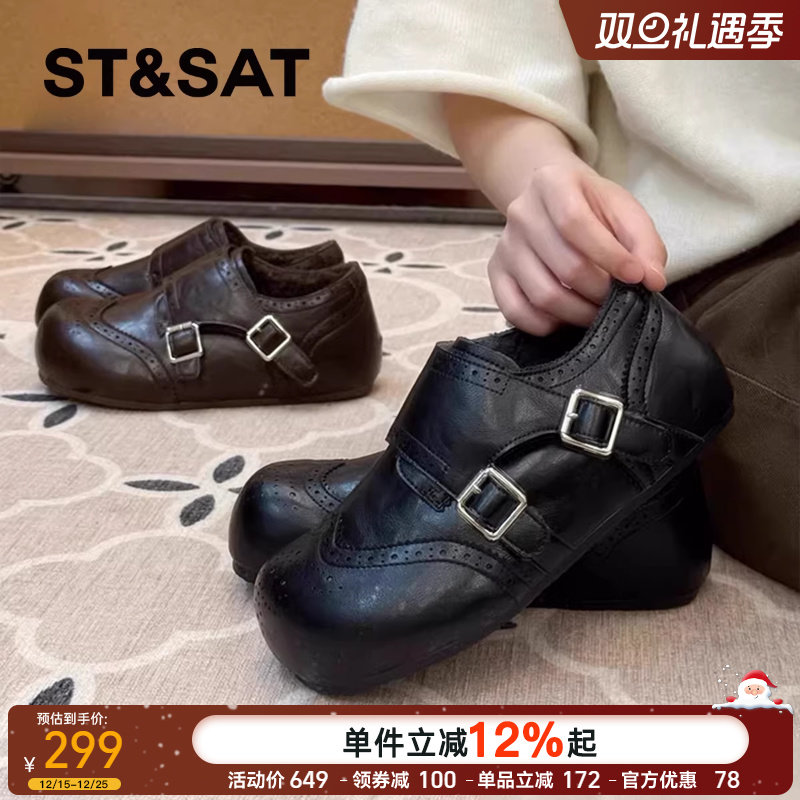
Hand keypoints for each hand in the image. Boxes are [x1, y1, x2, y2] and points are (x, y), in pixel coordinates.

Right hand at [488, 154, 666, 334]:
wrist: (549, 201)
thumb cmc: (591, 207)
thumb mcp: (623, 210)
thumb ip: (644, 242)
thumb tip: (653, 281)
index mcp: (551, 183)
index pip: (575, 224)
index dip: (610, 256)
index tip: (637, 277)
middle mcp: (520, 213)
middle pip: (563, 266)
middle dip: (600, 292)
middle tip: (619, 301)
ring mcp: (505, 246)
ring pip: (542, 295)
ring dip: (578, 313)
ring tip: (598, 312)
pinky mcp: (496, 273)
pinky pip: (515, 312)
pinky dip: (546, 325)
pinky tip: (566, 318)